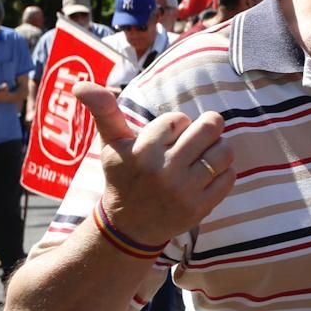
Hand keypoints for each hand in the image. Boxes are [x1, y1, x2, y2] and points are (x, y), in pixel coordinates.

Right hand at [75, 80, 235, 245]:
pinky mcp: (200, 208)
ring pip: (224, 151)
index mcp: (142, 152)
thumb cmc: (123, 176)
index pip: (178, 119)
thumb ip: (103, 111)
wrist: (129, 226)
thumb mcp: (111, 144)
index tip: (168, 136)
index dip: (177, 124)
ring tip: (206, 153)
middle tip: (200, 135)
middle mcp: (163, 171)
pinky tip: (209, 175)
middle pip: (208, 128)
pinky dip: (225, 171)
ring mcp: (183, 191)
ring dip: (219, 148)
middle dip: (208, 127)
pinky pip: (230, 176)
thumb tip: (80, 84)